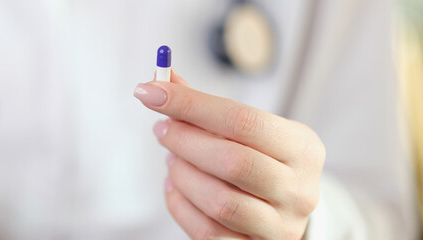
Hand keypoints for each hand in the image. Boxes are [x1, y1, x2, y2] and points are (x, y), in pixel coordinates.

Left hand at [134, 70, 324, 239]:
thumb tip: (161, 80)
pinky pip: (207, 233)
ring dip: (183, 175)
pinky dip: (180, 205)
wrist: (284, 210)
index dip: (191, 104)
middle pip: (232, 162)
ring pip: (220, 202)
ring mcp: (280, 225)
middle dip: (185, 141)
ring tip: (172, 159)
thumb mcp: (249, 130)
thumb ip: (205, 106)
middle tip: (161, 129)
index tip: (151, 91)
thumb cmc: (261, 160)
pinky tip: (175, 186)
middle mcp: (298, 189)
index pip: (242, 120)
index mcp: (302, 147)